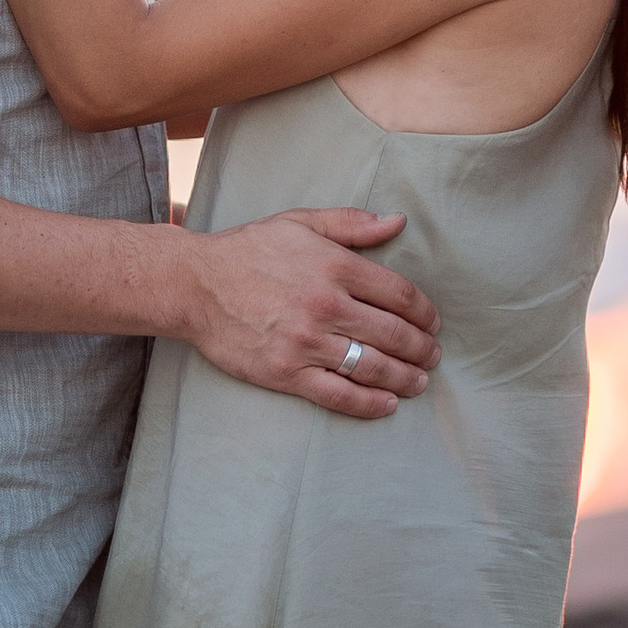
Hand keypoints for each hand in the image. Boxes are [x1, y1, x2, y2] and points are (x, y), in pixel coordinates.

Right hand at [176, 208, 439, 419]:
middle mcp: (327, 305)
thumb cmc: (248, 251)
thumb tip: (398, 223)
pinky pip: (339, 394)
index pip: (400, 294)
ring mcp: (307, 342)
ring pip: (373, 366)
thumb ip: (352, 224)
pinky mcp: (286, 372)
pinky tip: (388, 404)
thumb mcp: (301, 223)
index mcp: (336, 266)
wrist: (194, 284)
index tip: (433, 323)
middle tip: (432, 356)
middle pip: (394, 333)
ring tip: (418, 383)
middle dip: (422, 349)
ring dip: (405, 378)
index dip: (425, 312)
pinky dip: (369, 403)